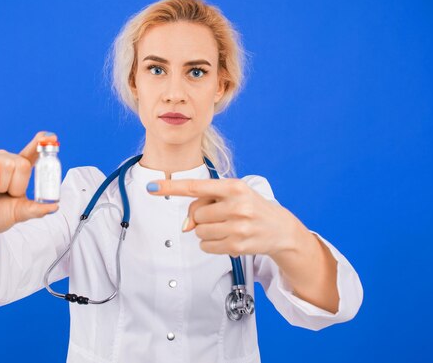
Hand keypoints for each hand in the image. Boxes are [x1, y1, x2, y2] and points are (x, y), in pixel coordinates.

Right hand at [0, 131, 59, 235]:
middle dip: (16, 186)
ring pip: (6, 165)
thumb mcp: (21, 212)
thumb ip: (37, 209)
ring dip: (1, 185)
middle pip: (22, 164)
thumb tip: (55, 206)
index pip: (32, 153)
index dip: (40, 144)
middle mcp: (5, 160)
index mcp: (19, 169)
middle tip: (5, 194)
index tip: (52, 136)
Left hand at [146, 178, 300, 257]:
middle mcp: (237, 206)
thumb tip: (185, 227)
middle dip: (203, 216)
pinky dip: (211, 243)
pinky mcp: (237, 247)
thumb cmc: (250, 207)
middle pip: (196, 214)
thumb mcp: (231, 195)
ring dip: (206, 230)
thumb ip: (204, 203)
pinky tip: (228, 237)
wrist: (280, 228)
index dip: (171, 187)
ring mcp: (238, 228)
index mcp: (234, 187)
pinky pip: (206, 246)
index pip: (195, 187)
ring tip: (227, 226)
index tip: (152, 187)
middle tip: (222, 215)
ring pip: (199, 231)